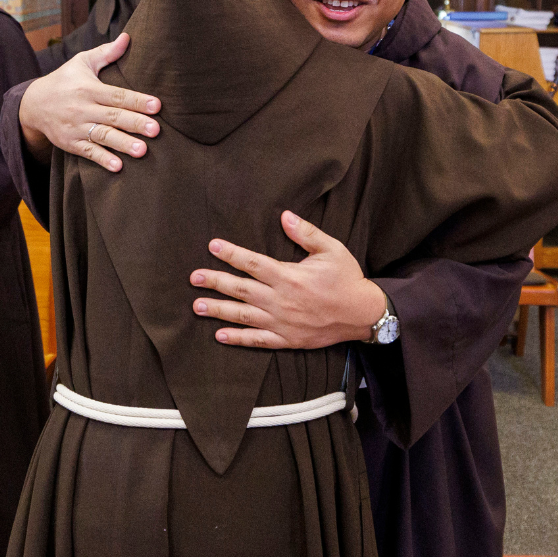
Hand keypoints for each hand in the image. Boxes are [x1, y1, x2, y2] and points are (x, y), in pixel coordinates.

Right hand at [19, 32, 160, 170]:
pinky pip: (88, 153)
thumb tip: (128, 38)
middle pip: (113, 116)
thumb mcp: (82, 62)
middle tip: (156, 130)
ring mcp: (76, 128)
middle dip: (135, 123)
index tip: (157, 105)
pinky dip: (102, 160)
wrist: (33, 104)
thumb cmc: (64, 80)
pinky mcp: (70, 143)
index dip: (137, 100)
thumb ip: (106, 53)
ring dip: (123, 144)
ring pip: (102, 136)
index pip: (117, 95)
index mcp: (88, 88)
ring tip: (142, 150)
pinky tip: (118, 167)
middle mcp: (83, 108)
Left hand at [190, 211, 387, 348]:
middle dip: (215, 282)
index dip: (231, 254)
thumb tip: (285, 216)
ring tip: (196, 306)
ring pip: (243, 316)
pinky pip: (257, 340)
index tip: (213, 246)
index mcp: (289, 276)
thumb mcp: (332, 249)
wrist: (363, 314)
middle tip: (194, 278)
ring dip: (218, 310)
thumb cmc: (347, 279)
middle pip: (241, 289)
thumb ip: (306, 233)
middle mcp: (281, 300)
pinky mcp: (287, 339)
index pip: (253, 263)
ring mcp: (282, 322)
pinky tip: (220, 336)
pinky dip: (238, 339)